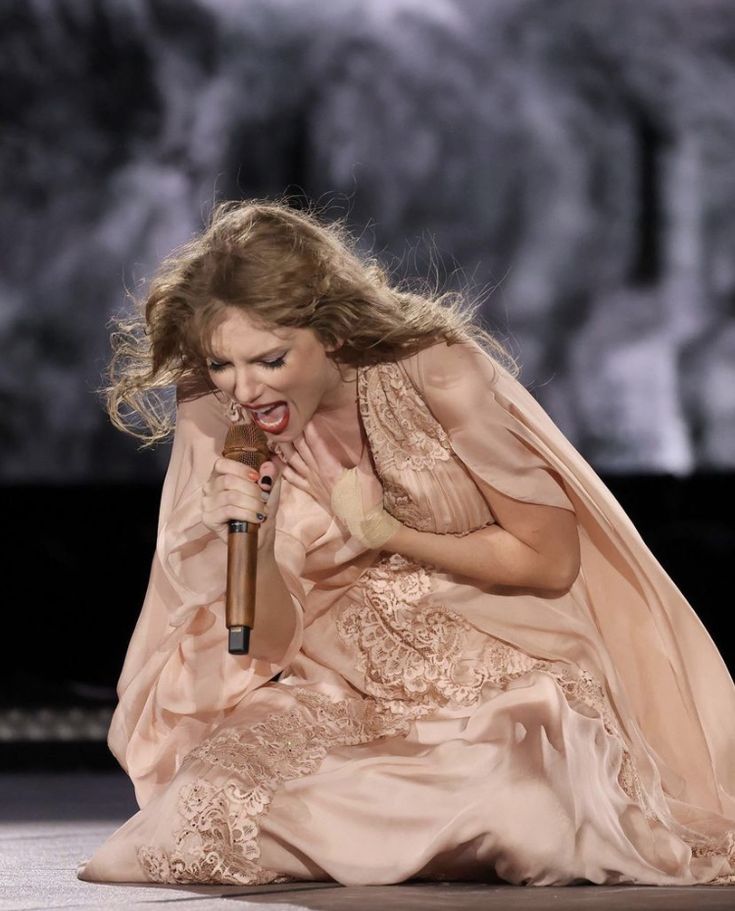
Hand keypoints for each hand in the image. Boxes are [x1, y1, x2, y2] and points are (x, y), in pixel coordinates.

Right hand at [202, 456, 281, 547]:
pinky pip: (229, 511)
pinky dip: (247, 514)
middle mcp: (209, 488)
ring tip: (262, 511)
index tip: (257, 478)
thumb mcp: (270, 489)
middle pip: (228, 481)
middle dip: (252, 490)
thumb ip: (270, 474)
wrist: (260, 536)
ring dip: (252, 504)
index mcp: (220, 476)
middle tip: (264, 500)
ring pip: (231, 497)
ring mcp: (207, 504)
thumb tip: (268, 465)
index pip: (222, 464)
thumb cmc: (260, 509)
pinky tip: (256, 519)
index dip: (241, 469)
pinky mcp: (209, 519)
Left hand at [274, 422, 399, 547]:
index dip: (308, 428)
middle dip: (292, 433)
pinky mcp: (312, 491)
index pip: (315, 444)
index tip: (303, 414)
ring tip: (274, 435)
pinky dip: (283, 469)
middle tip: (282, 419)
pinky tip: (276, 460)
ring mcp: (312, 483)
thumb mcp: (369, 474)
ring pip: (293, 462)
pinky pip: (293, 479)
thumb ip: (366, 453)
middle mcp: (317, 474)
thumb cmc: (367, 499)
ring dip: (284, 448)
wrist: (362, 524)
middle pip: (301, 450)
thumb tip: (369, 433)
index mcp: (330, 468)